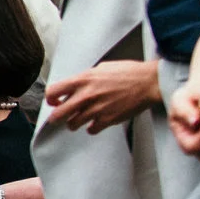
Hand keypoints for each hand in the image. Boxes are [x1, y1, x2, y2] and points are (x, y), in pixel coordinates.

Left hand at [44, 60, 162, 132]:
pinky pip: (91, 130)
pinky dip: (91, 128)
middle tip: (59, 117)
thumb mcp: (101, 68)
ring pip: (73, 124)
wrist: (149, 82)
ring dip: (74, 123)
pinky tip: (95, 122)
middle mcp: (86, 95)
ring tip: (80, 119)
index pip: (53, 92)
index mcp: (83, 79)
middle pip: (58, 114)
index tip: (54, 102)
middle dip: (56, 117)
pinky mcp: (108, 120)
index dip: (50, 99)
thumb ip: (85, 78)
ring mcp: (96, 109)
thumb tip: (75, 86)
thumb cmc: (128, 72)